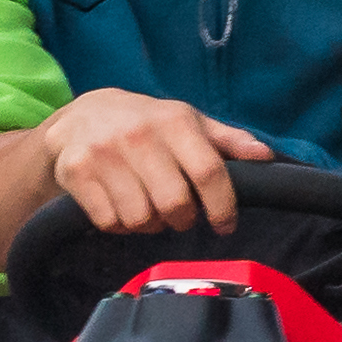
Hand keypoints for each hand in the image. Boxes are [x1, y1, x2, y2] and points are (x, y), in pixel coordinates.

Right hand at [38, 90, 273, 235]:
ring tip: (148, 207)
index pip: (209, 172)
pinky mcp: (76, 173)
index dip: (222, 206)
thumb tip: (265, 157)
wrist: (81, 116)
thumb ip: (228, 140)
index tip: (225, 225)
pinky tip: (121, 206)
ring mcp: (104, 154)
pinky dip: (120, 224)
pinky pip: (110, 222)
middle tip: (178, 215)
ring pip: (141, 219)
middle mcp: (138, 135)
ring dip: (149, 224)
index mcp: (174, 121)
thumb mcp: (189, 123)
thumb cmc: (148, 124)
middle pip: (175, 205)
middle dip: (182, 220)